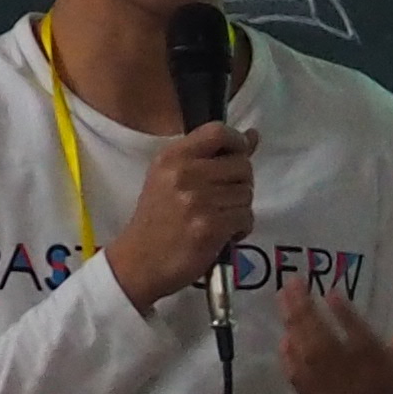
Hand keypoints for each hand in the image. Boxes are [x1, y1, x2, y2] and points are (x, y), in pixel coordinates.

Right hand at [104, 123, 255, 309]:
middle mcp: (184, 173)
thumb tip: (253, 136)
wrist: (139, 262)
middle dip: (241, 183)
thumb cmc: (157, 219)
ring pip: (246, 193)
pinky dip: (241, 228)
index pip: (218, 131)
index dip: (238, 141)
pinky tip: (224, 235)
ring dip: (240, 209)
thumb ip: (210, 156)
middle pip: (241, 165)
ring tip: (220, 219)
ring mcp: (197, 200)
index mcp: (172, 156)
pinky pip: (246, 217)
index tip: (239, 156)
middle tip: (225, 199)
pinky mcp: (209, 226)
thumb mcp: (171, 179)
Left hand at [280, 287, 392, 393]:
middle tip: (292, 284)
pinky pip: (300, 381)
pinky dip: (289, 360)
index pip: (361, 339)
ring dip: (293, 329)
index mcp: (378, 364)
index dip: (346, 316)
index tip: (331, 292)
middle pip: (323, 345)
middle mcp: (351, 377)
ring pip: (308, 359)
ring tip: (283, 300)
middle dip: (306, 313)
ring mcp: (331, 391)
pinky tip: (283, 339)